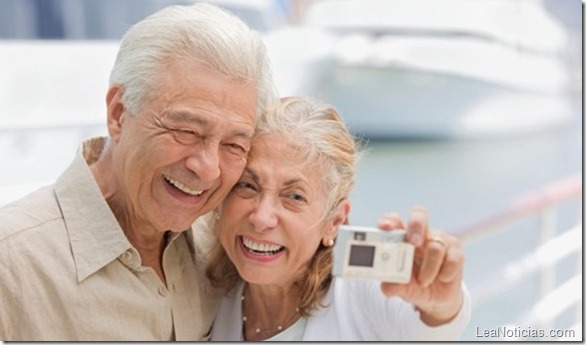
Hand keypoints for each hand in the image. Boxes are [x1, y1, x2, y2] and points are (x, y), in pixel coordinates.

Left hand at [377, 206, 464, 325]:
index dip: (389, 220)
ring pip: (436, 245)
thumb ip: (393, 285)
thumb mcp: (401, 287)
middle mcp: (421, 234)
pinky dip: (446, 271)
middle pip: (419, 215)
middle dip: (416, 226)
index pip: (395, 220)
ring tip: (423, 282)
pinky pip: (454, 257)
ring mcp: (439, 241)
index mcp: (402, 238)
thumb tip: (387, 287)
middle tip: (413, 243)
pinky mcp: (455, 253)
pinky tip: (442, 279)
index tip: (385, 227)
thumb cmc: (413, 284)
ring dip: (429, 267)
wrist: (435, 299)